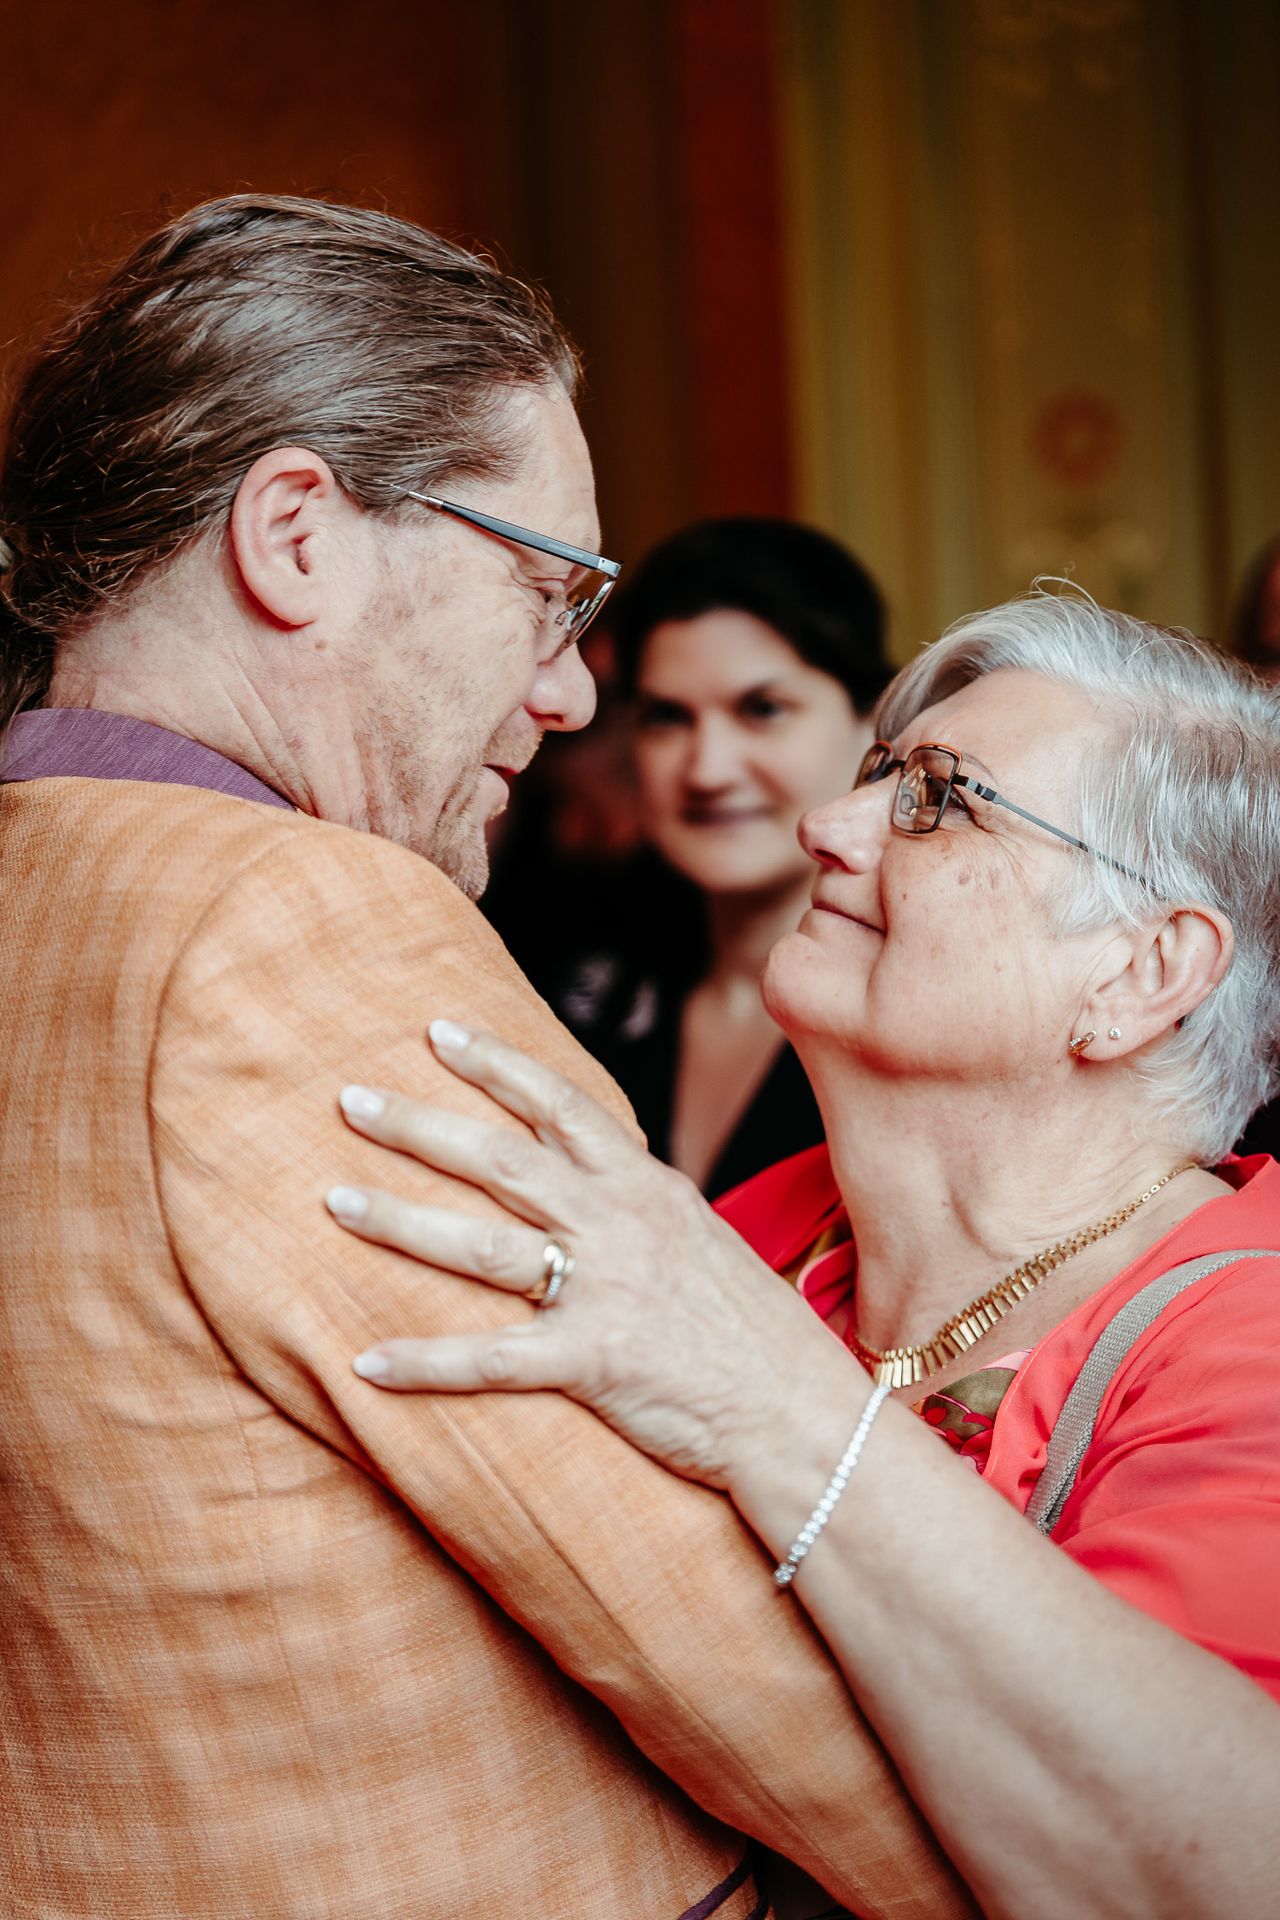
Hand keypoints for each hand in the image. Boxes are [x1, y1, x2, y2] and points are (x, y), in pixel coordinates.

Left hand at [327, 1020, 839, 1486]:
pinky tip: (367, 1362)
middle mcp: (620, 1224)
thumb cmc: (750, 1329)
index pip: (561, 1104)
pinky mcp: (594, 1362)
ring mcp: (606, 1290)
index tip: (436, 1033)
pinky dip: (425, 1360)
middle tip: (349, 1099)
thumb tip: (587, 1177)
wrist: (800, 1408)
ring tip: (336, 1199)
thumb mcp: (698, 1237)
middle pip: (501, 1158)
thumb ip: (636, 1204)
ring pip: (483, 1245)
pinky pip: (491, 1360)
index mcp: (645, 1186)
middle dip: (419, 1124)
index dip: (495, 1064)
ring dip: (401, 1220)